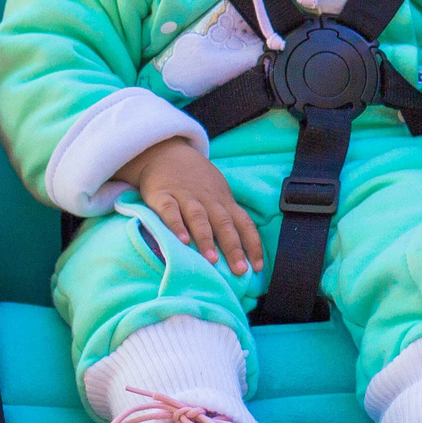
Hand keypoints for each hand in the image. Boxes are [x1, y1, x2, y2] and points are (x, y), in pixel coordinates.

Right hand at [128, 137, 264, 276]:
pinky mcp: (163, 195)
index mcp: (223, 201)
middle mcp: (208, 200)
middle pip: (224, 224)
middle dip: (233, 248)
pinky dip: (176, 225)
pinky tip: (181, 240)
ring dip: (206, 239)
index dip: (252, 244)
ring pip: (199, 218)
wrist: (165, 152)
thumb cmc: (195, 180)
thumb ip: (226, 216)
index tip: (258, 267)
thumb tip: (241, 249)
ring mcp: (186, 196)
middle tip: (239, 270)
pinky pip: (170, 211)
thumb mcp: (217, 193)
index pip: (243, 223)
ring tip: (212, 260)